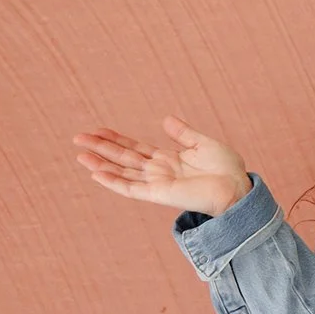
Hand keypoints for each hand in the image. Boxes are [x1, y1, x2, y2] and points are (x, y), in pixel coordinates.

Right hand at [72, 115, 251, 216]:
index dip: (116, 139)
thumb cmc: (226, 169)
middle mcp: (157, 172)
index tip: (98, 130)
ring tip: (80, 155)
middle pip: (122, 158)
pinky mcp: (158, 194)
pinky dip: (113, 181)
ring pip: (121, 173)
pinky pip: (130, 188)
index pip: (134, 148)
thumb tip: (165, 119)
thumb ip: (183, 133)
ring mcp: (156, 183)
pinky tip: (96, 174)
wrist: (236, 188)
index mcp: (167, 160)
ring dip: (100, 164)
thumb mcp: (202, 144)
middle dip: (100, 148)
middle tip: (78, 138)